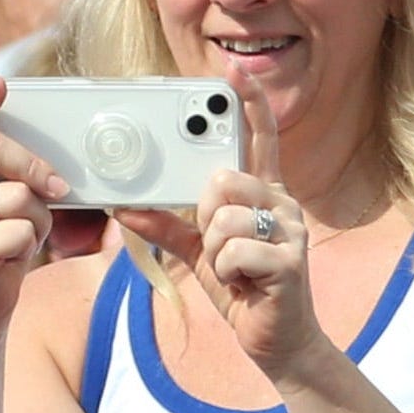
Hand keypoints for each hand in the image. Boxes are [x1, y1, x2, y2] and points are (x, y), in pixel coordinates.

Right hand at [0, 77, 65, 336]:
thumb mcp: (4, 211)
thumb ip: (15, 181)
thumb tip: (55, 164)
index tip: (0, 84)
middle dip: (35, 165)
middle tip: (58, 188)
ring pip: (20, 195)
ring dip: (39, 221)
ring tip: (23, 240)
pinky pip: (23, 230)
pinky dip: (31, 246)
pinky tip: (12, 261)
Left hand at [111, 81, 321, 380]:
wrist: (279, 342)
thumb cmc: (243, 287)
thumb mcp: (199, 252)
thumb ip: (167, 225)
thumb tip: (122, 207)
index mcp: (263, 193)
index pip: (259, 136)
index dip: (248, 101)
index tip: (233, 70)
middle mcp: (282, 203)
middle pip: (224, 178)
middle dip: (207, 214)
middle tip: (220, 244)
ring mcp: (290, 230)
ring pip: (224, 216)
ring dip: (215, 250)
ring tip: (235, 269)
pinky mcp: (290, 261)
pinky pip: (234, 250)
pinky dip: (227, 271)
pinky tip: (245, 284)